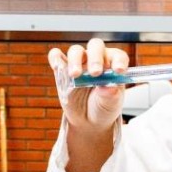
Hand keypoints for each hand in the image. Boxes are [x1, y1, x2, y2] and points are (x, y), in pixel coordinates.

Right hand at [50, 39, 128, 171]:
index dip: (116, 60)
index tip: (116, 71)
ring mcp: (78, 64)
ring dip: (74, 60)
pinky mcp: (61, 71)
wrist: (88, 123)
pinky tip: (55, 60)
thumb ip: (111, 94)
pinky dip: (55, 58)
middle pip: (94, 47)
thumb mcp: (111, 106)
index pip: (117, 55)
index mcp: (113, 65)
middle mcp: (96, 60)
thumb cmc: (103, 111)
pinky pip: (56, 58)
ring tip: (74, 75)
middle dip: (94, 58)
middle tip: (94, 73)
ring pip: (75, 51)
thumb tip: (110, 83)